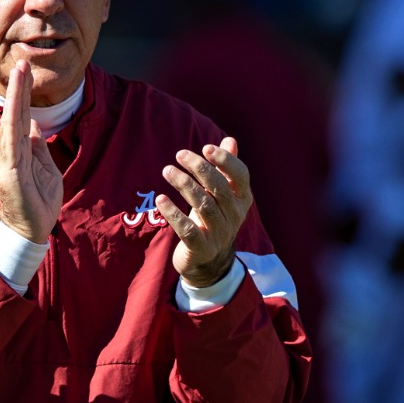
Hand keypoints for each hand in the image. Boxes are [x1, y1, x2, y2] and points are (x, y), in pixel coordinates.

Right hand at [0, 59, 62, 242]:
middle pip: (14, 113)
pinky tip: (15, 107)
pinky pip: (11, 143)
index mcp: (20, 149)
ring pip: (11, 122)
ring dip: (15, 97)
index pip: (21, 115)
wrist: (32, 229)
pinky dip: (13, 123)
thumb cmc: (38, 200)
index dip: (23, 94)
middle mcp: (10, 150)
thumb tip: (35, 124)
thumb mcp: (45, 167)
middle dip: (18, 87)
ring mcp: (8, 159)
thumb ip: (39, 146)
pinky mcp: (10, 171)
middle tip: (22, 62)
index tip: (26, 71)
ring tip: (19, 73)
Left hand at [156, 136, 252, 286]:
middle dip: (199, 168)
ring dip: (184, 185)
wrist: (209, 262)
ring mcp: (219, 233)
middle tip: (179, 154)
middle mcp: (234, 216)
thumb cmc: (213, 219)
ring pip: (203, 205)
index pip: (240, 176)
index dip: (225, 161)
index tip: (206, 148)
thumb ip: (225, 168)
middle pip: (219, 188)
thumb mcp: (222, 195)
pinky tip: (161, 199)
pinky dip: (174, 213)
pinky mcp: (201, 247)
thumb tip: (230, 140)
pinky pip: (187, 229)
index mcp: (242, 199)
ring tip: (167, 170)